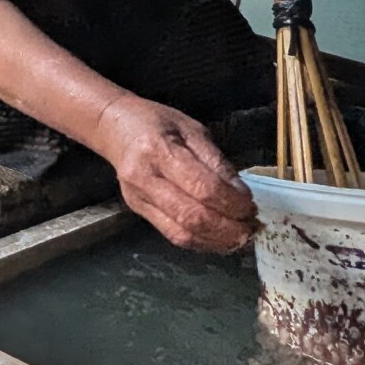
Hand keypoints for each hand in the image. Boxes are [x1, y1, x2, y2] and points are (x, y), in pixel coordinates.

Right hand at [98, 96, 255, 252]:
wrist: (114, 127)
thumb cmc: (156, 122)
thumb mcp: (192, 129)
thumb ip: (216, 162)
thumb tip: (241, 194)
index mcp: (159, 151)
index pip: (203, 188)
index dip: (232, 202)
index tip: (250, 205)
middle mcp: (145, 179)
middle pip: (192, 217)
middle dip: (228, 228)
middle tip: (251, 227)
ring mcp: (139, 199)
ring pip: (182, 233)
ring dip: (216, 241)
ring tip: (240, 237)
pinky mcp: (139, 212)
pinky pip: (173, 235)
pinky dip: (201, 242)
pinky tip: (219, 238)